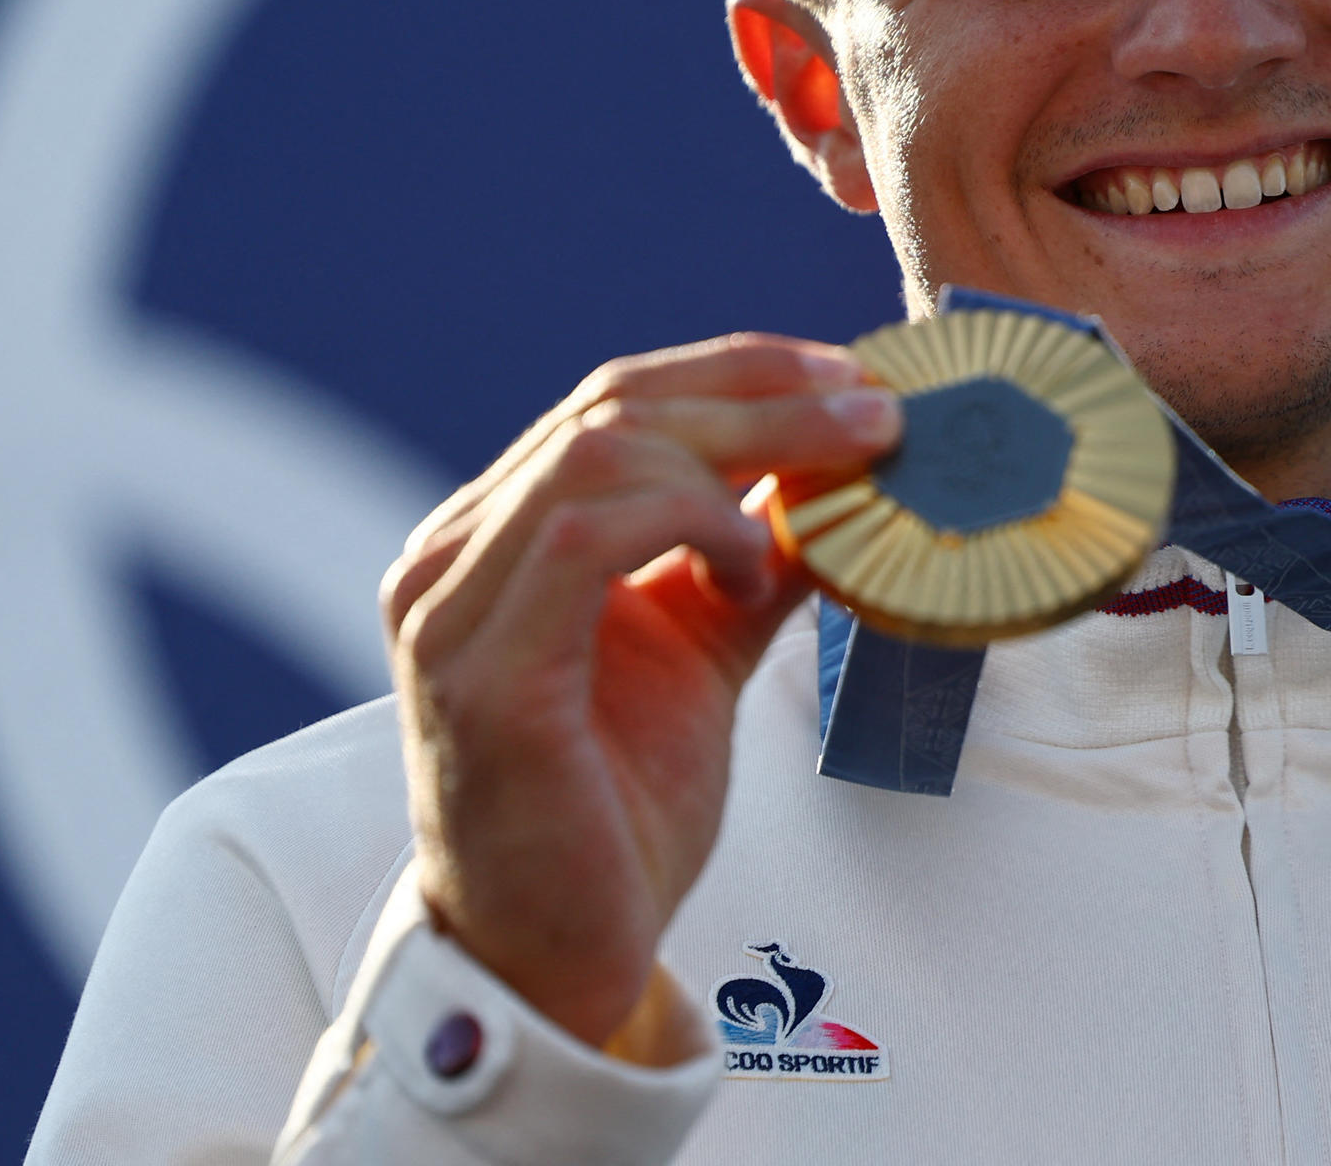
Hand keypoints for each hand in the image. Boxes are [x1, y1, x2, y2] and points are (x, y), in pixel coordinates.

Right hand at [379, 334, 901, 1051]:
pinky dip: (690, 525)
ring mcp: (452, 610)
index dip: (742, 373)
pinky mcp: (481, 674)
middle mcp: (454, 557)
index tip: (852, 379)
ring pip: (600, 453)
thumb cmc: (615, 807)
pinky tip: (751, 571)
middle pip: (615, 407)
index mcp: (497, 536)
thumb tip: (845, 482)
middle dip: (765, 396)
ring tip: (824, 504)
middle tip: (878, 414)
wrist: (556, 957)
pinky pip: (586, 537)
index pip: (617, 400)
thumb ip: (753, 561)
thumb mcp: (703, 651)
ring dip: (741, 454)